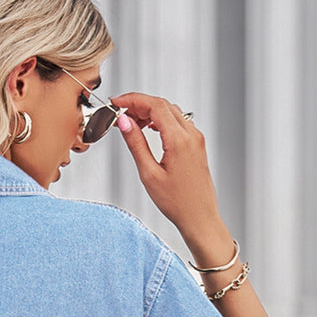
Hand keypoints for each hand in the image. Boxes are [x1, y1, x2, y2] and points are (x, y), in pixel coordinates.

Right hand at [111, 92, 228, 257]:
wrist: (199, 216)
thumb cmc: (178, 202)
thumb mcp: (149, 174)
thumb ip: (136, 144)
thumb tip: (125, 123)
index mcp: (179, 140)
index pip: (154, 105)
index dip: (132, 100)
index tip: (117, 103)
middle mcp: (191, 134)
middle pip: (162, 105)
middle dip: (139, 104)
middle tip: (120, 113)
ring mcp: (195, 138)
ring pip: (170, 112)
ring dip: (150, 111)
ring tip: (132, 122)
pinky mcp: (196, 144)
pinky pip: (178, 122)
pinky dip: (161, 120)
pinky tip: (150, 129)